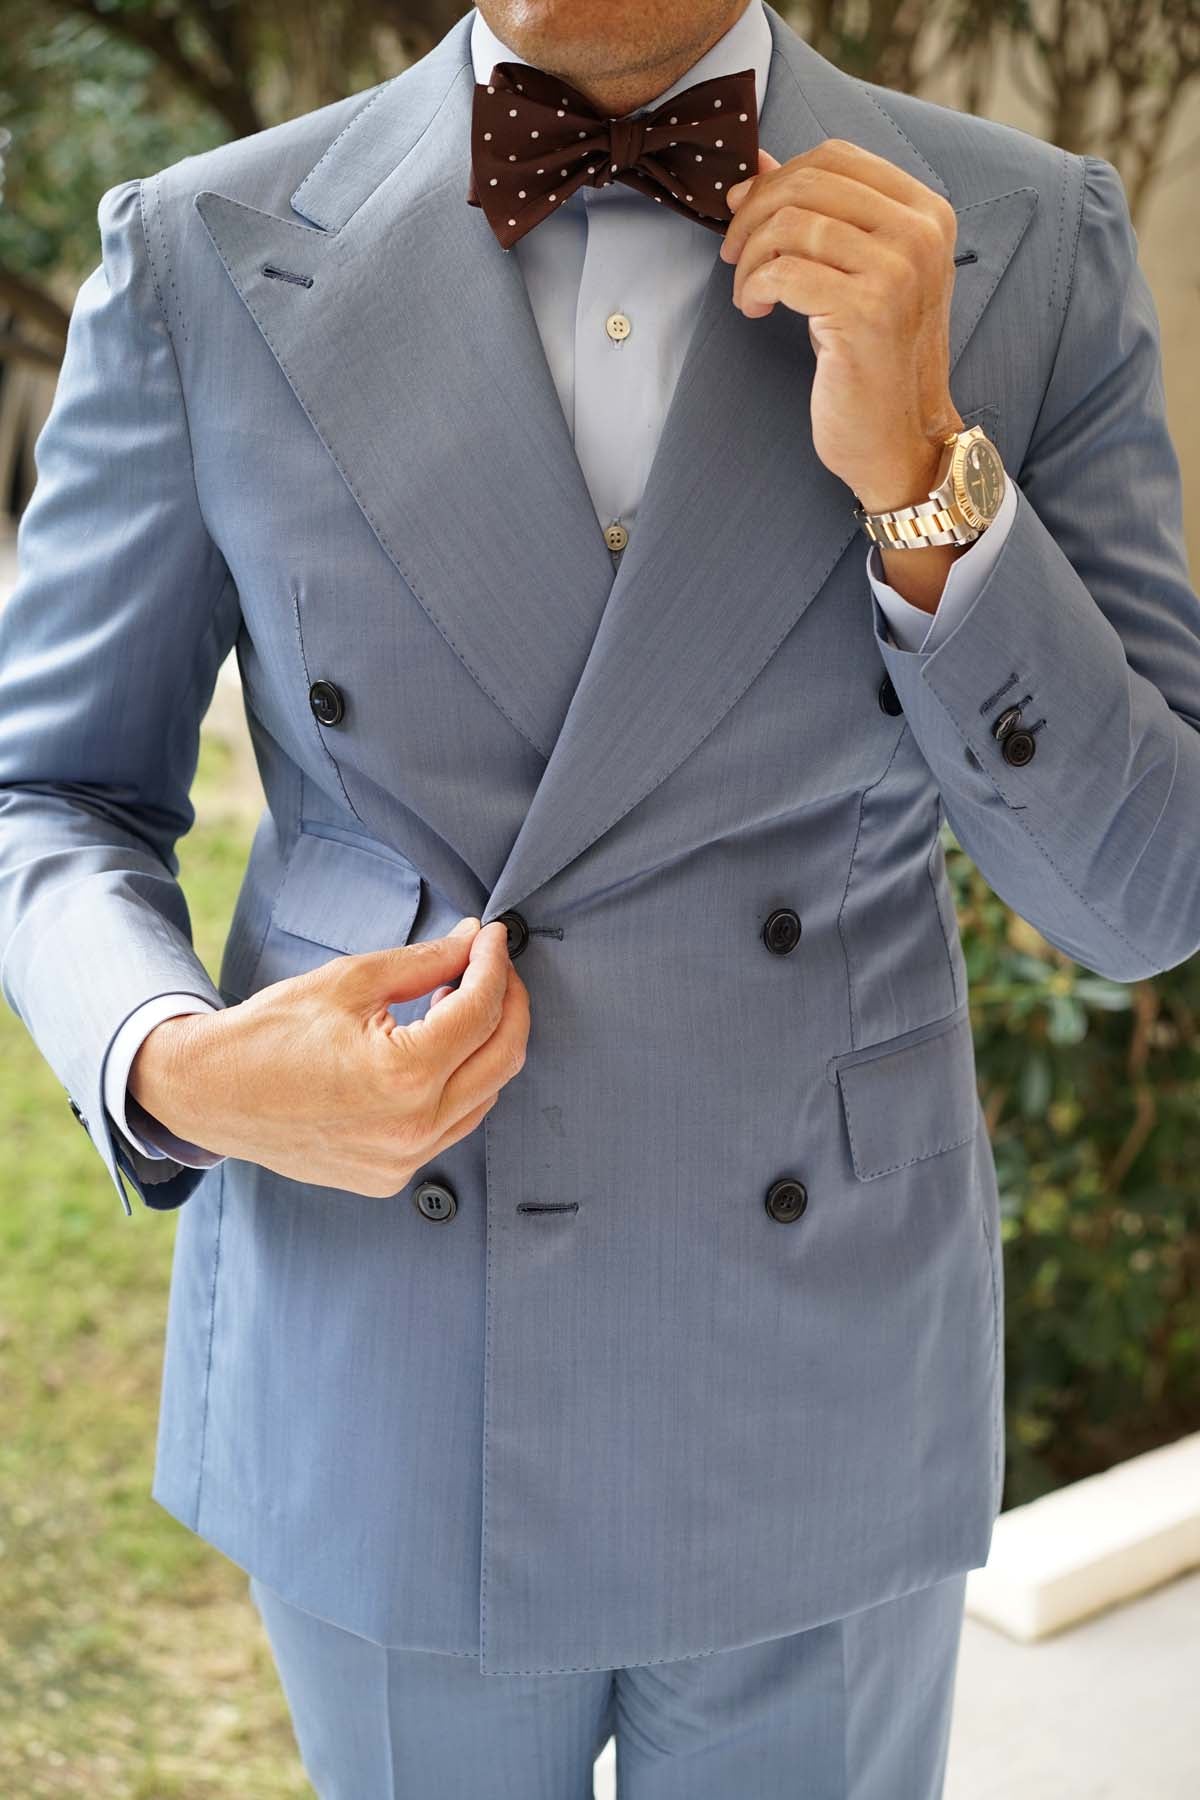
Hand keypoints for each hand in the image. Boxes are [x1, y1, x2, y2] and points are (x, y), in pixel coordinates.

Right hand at [129, 918, 529, 1196]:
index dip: (493, 964)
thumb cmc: (270, 1033)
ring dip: (487, 1044)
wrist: (211, 1094)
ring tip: (458, 1001)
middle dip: (508, 1002)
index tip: (489, 937)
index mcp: (403, 1075)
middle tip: (490, 965)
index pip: (481, 1010)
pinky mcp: (392, 1176)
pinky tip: (438, 1048)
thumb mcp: (350, 981)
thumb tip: (472, 942)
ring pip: (486, 1094)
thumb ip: (425, 962)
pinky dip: (461, 1082)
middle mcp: (412, 1128)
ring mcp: (403, 1161)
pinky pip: (454, 1125)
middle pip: (502, 1056)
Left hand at [719, 139, 962, 515]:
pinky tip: (756, 311)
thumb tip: (757, 163)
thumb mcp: (854, 272)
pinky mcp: (865, 311)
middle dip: (753, 215)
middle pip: (809, 182)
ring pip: (790, 224)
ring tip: (748, 293)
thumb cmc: (874, 358)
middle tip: (733, 256)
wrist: (899, 437)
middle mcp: (920, 233)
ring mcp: (897, 271)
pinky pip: (783, 272)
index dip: (777, 179)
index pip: (836, 157)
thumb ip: (818, 214)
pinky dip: (754, 288)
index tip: (745, 215)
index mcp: (926, 212)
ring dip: (750, 258)